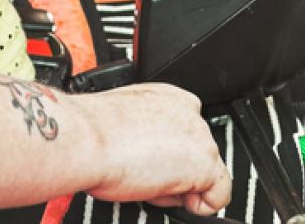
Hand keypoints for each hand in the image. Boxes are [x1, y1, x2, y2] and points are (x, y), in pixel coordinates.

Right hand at [84, 83, 231, 215]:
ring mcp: (200, 137)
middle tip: (144, 175)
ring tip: (146, 182)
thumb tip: (149, 153)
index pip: (187, 133)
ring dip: (181, 187)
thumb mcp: (125, 122)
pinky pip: (217, 197)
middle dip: (176, 172)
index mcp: (169, 97)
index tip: (155, 164)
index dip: (172, 156)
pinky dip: (201, 207)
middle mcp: (189, 111)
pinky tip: (169, 197)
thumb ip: (147, 131)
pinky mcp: (205, 163)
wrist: (87, 139)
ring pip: (206, 175)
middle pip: (197, 154)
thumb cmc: (92, 132)